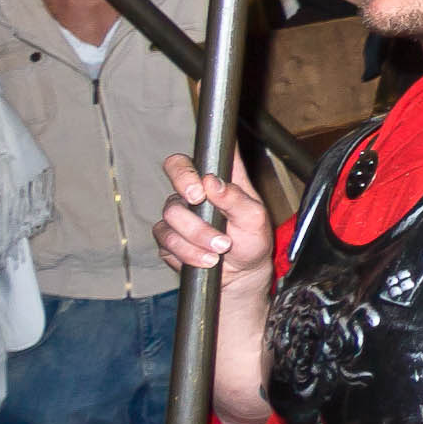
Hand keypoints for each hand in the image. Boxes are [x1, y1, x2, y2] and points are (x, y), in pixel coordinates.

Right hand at [153, 156, 272, 298]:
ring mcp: (180, 211)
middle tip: (197, 199)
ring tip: (221, 247)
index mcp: (222, 177)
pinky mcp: (168, 236)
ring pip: (172, 213)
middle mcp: (197, 189)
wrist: (241, 273)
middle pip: (175, 167)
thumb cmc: (252, 240)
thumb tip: (212, 182)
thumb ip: (236, 198)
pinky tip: (207, 259)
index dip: (204, 150)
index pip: (208, 150)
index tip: (204, 175)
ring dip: (197, 234)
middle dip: (183, 182)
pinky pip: (168, 239)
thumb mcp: (255, 218)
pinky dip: (189, 252)